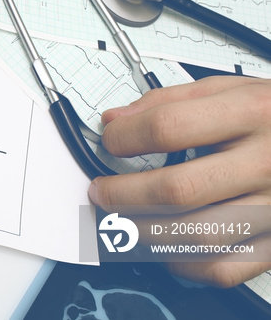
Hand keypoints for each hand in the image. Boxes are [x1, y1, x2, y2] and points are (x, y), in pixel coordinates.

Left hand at [89, 75, 270, 286]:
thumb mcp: (230, 89)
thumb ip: (168, 101)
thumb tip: (115, 120)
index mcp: (251, 114)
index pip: (168, 128)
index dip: (124, 137)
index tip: (109, 142)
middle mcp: (265, 162)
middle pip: (178, 189)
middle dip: (123, 195)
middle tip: (102, 193)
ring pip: (197, 235)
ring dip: (144, 233)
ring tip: (122, 223)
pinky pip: (225, 267)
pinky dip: (185, 264)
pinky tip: (166, 247)